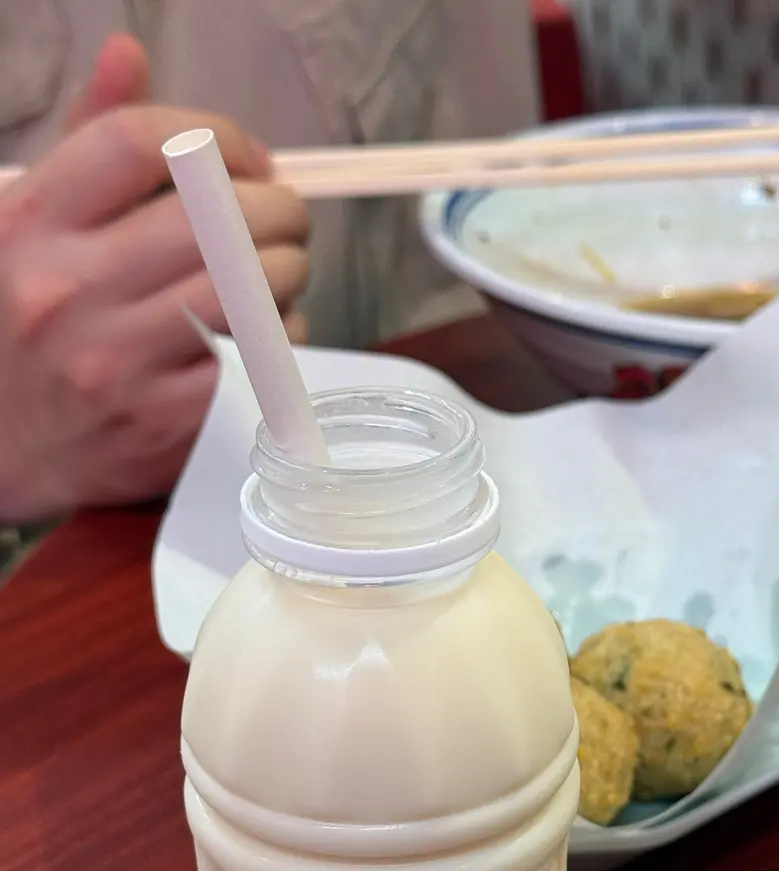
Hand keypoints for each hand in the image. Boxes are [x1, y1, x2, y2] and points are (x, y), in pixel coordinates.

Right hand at [0, 35, 309, 522]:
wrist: (1, 445)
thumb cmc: (27, 324)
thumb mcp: (32, 223)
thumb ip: (88, 141)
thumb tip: (129, 54)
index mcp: (33, 225)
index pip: (141, 144)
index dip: (218, 137)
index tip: (249, 159)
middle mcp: (70, 291)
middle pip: (214, 217)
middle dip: (277, 209)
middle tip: (283, 220)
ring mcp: (118, 364)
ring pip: (251, 290)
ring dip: (287, 273)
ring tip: (276, 274)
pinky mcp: (166, 423)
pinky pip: (262, 361)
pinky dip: (282, 339)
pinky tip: (265, 334)